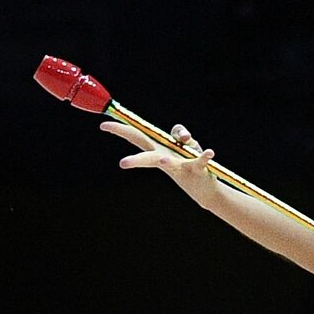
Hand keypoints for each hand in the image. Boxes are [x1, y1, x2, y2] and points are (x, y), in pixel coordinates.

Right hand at [99, 121, 220, 207]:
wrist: (203, 189)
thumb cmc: (188, 161)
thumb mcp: (183, 144)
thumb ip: (179, 134)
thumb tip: (180, 136)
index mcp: (158, 150)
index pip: (136, 138)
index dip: (120, 130)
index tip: (103, 124)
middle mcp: (165, 159)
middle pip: (147, 157)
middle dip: (135, 161)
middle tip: (122, 164)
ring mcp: (179, 166)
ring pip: (171, 163)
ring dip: (167, 161)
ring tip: (164, 160)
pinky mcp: (196, 169)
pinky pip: (200, 161)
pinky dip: (204, 156)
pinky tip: (209, 152)